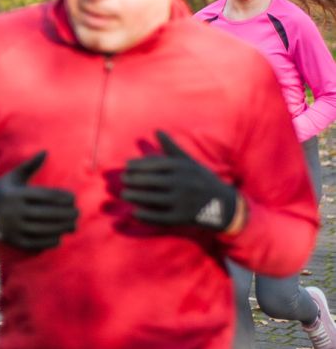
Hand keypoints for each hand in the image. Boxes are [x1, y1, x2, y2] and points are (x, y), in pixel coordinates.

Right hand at [0, 151, 78, 250]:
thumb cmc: (2, 189)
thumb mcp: (14, 176)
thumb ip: (30, 165)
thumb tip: (46, 152)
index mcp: (16, 193)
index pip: (45, 196)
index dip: (62, 197)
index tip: (73, 199)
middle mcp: (14, 210)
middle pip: (46, 213)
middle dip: (65, 214)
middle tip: (78, 213)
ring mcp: (13, 226)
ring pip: (42, 229)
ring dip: (61, 228)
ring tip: (73, 226)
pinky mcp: (13, 239)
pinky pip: (34, 242)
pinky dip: (48, 241)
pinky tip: (59, 237)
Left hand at [121, 130, 237, 230]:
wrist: (226, 206)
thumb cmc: (203, 180)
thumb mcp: (189, 162)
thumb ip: (172, 148)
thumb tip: (157, 130)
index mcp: (183, 168)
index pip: (155, 165)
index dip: (138, 165)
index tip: (127, 166)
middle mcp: (183, 183)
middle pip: (151, 181)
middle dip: (134, 181)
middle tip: (123, 180)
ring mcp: (183, 201)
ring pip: (153, 198)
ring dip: (136, 197)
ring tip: (125, 194)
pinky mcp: (183, 218)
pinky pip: (161, 217)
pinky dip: (146, 215)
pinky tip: (135, 212)